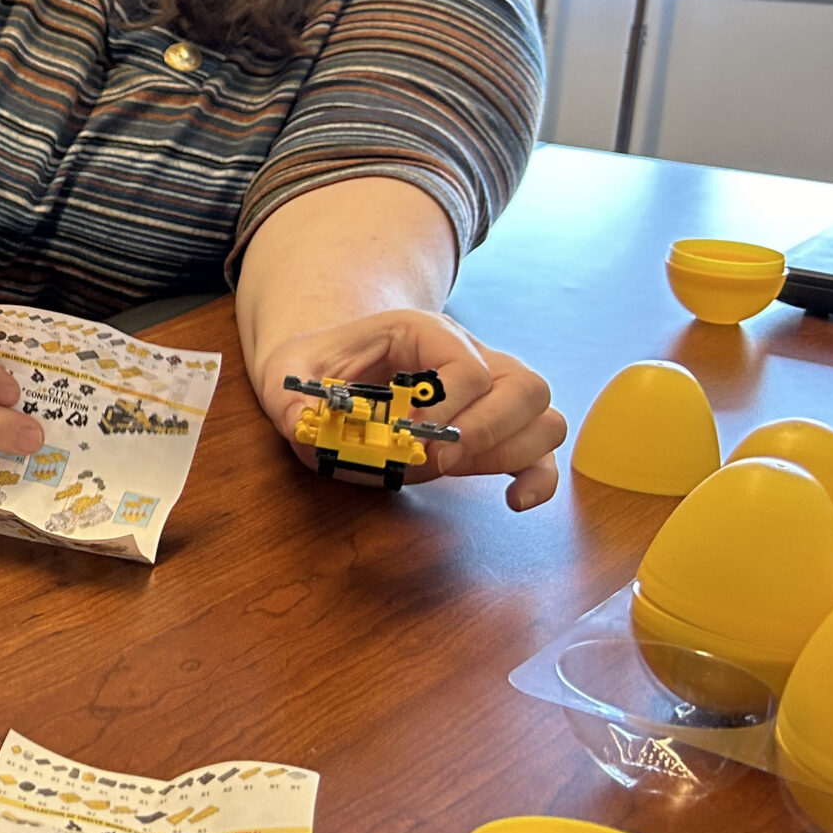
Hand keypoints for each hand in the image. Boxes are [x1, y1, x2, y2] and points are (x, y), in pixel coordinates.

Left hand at [258, 310, 565, 510]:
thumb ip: (288, 396)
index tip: (412, 435)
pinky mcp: (493, 429)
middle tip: (439, 457)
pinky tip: (512, 500)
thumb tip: (303, 427)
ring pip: (543, 414)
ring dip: (511, 451)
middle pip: (524, 385)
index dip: (446, 407)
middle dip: (488, 429)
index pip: (467, 366)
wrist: (333, 364)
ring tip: (455, 468)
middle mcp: (469, 355)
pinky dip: (538, 477)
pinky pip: (541, 449)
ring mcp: (488, 392)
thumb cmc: (318, 368)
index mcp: (424, 332)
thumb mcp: (289, 373)